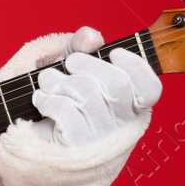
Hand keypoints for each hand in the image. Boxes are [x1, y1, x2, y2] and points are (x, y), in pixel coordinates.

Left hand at [30, 26, 162, 147]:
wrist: (34, 139)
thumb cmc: (60, 101)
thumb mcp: (71, 69)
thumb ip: (82, 48)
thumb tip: (91, 36)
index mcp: (129, 107)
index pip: (150, 90)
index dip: (137, 66)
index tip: (115, 53)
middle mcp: (120, 126)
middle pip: (117, 83)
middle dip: (87, 63)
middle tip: (70, 63)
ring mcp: (99, 140)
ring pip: (87, 92)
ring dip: (59, 80)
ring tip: (48, 83)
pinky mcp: (75, 149)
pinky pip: (64, 111)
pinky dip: (47, 99)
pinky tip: (43, 101)